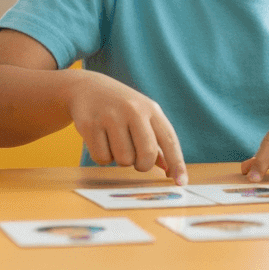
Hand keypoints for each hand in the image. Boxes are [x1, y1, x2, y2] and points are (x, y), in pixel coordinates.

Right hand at [67, 71, 187, 184]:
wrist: (87, 87)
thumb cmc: (122, 107)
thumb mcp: (143, 116)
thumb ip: (157, 142)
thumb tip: (169, 169)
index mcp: (151, 109)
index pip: (169, 140)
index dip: (177, 163)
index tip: (181, 182)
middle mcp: (133, 110)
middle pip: (147, 154)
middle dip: (143, 165)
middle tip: (137, 162)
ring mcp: (110, 116)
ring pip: (123, 160)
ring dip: (120, 160)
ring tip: (115, 144)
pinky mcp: (89, 124)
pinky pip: (102, 158)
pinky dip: (103, 157)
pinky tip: (100, 141)